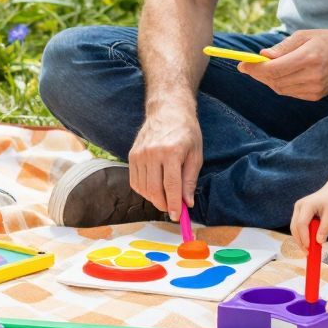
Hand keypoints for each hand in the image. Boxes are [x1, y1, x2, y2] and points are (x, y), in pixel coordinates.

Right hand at [128, 102, 201, 216]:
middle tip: (173, 209)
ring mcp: (139, 154)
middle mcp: (152, 153)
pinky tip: (154, 189)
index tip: (178, 216)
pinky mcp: (132, 155)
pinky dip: (144, 190)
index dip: (174, 204)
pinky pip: (135, 181)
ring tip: (165, 199)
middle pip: (155, 189)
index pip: (171, 185)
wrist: (168, 110)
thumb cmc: (186, 131)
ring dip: (154, 199)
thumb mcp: (196, 155)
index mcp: (171, 152)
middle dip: (164, 204)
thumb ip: (190, 180)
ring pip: (143, 188)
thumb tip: (187, 203)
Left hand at [249, 29, 327, 101]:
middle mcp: (313, 76)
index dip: (255, 69)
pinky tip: (283, 75)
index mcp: (309, 58)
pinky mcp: (317, 96)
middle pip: (275, 81)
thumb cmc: (327, 40)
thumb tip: (263, 56)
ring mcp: (316, 89)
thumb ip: (282, 47)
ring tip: (267, 68)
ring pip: (281, 89)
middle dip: (259, 74)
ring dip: (269, 80)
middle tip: (250, 66)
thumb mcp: (304, 36)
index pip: (274, 69)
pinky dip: (282, 85)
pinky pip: (290, 93)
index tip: (242, 65)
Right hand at [290, 183, 327, 250]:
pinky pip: (297, 227)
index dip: (304, 236)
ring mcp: (297, 210)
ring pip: (294, 228)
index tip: (309, 247)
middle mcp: (298, 207)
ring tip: (308, 250)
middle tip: (307, 252)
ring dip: (300, 239)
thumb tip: (319, 242)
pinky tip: (308, 243)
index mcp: (306, 205)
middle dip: (300, 241)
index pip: (301, 223)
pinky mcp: (299, 214)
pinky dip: (302, 235)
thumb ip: (325, 228)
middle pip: (294, 227)